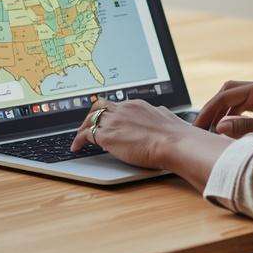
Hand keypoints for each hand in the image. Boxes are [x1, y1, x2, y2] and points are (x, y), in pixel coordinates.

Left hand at [70, 98, 199, 169]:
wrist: (173, 143)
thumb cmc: (175, 136)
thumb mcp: (167, 118)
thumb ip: (160, 115)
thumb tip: (161, 115)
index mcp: (137, 105)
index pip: (117, 105)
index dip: (110, 113)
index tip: (108, 120)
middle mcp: (123, 109)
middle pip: (100, 107)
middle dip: (92, 115)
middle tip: (89, 124)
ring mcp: (113, 121)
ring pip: (90, 119)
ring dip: (83, 127)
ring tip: (79, 137)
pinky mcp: (107, 136)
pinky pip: (85, 134)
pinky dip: (78, 140)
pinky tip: (76, 147)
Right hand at [194, 76, 252, 139]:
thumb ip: (245, 128)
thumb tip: (219, 127)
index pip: (226, 96)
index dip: (208, 112)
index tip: (196, 128)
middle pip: (229, 92)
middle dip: (213, 109)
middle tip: (200, 128)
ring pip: (238, 98)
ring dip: (224, 112)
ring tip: (212, 131)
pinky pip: (248, 104)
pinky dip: (236, 114)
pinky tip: (233, 128)